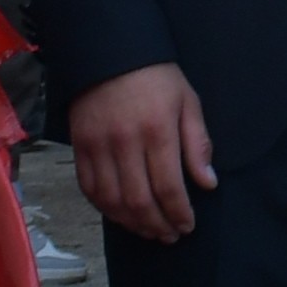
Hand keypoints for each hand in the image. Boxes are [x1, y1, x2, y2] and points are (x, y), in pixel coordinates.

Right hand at [68, 62, 215, 240]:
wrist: (109, 51)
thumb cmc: (156, 77)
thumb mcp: (188, 102)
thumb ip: (198, 144)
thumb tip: (208, 183)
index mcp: (157, 131)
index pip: (169, 187)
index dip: (179, 213)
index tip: (188, 225)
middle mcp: (125, 143)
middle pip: (139, 201)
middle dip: (157, 225)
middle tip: (170, 235)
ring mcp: (98, 146)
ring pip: (112, 201)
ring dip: (132, 223)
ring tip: (149, 231)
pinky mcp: (79, 147)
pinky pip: (89, 188)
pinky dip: (105, 208)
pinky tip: (121, 215)